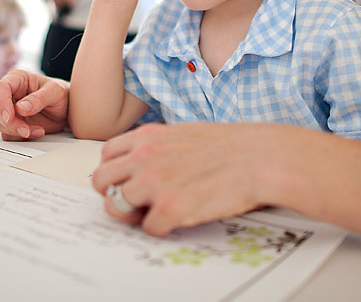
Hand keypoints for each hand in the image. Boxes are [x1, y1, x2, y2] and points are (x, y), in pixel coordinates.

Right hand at [0, 70, 68, 139]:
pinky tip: (35, 133)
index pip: (0, 88)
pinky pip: (6, 134)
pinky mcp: (11, 124)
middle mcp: (9, 94)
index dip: (2, 103)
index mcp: (17, 79)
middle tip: (26, 130)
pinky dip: (19, 137)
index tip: (10, 116)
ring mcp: (9, 110)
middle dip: (9, 122)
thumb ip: (39, 98)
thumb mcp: (56, 92)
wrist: (66, 110)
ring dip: (16, 131)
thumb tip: (20, 108)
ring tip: (39, 130)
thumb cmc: (61, 95)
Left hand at [92, 123, 286, 235]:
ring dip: (135, 214)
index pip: (107, 155)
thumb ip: (158, 146)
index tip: (125, 181)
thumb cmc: (231, 145)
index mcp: (148, 136)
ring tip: (158, 213)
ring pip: (116, 207)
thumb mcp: (185, 132)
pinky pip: (148, 228)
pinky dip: (162, 229)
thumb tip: (145, 162)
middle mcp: (144, 157)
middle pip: (102, 182)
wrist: (259, 157)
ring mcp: (154, 183)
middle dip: (115, 195)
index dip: (115, 172)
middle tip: (135, 203)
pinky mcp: (169, 208)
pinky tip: (179, 219)